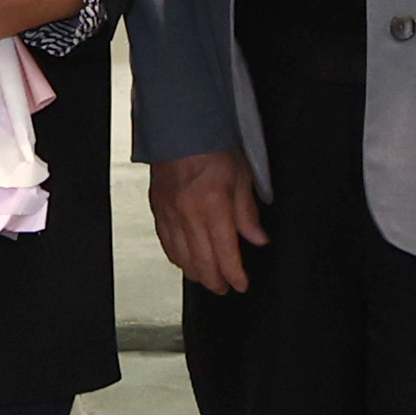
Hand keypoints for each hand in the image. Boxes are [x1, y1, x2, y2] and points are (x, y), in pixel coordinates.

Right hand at [149, 150, 266, 295]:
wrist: (180, 126)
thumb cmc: (212, 146)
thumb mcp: (242, 176)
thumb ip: (248, 213)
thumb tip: (258, 239)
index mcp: (214, 207)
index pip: (226, 255)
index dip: (235, 276)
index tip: (241, 284)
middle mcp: (189, 215)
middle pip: (202, 263)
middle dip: (215, 282)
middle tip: (225, 288)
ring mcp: (170, 213)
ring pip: (181, 257)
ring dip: (195, 272)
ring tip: (207, 278)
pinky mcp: (158, 207)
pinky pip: (165, 242)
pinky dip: (176, 256)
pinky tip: (183, 260)